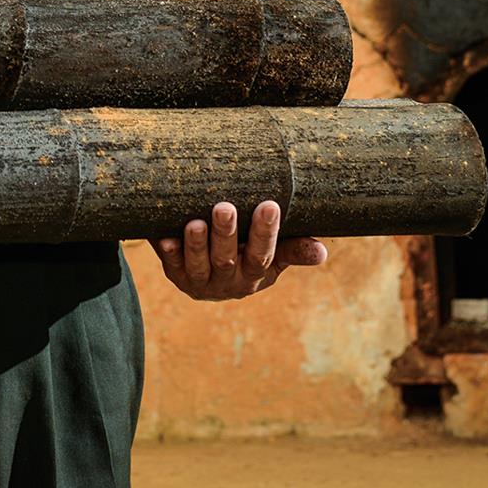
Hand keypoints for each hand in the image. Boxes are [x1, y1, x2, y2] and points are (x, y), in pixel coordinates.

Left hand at [153, 200, 326, 301]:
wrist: (211, 271)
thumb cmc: (249, 252)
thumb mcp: (274, 254)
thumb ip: (294, 250)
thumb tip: (323, 252)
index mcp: (255, 275)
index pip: (263, 256)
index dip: (266, 233)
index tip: (270, 205)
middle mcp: (228, 282)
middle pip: (227, 259)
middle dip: (226, 234)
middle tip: (224, 207)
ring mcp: (200, 281)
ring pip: (198, 264)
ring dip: (196, 245)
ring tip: (195, 223)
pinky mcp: (177, 274)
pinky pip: (170, 264)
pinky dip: (168, 252)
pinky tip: (164, 238)